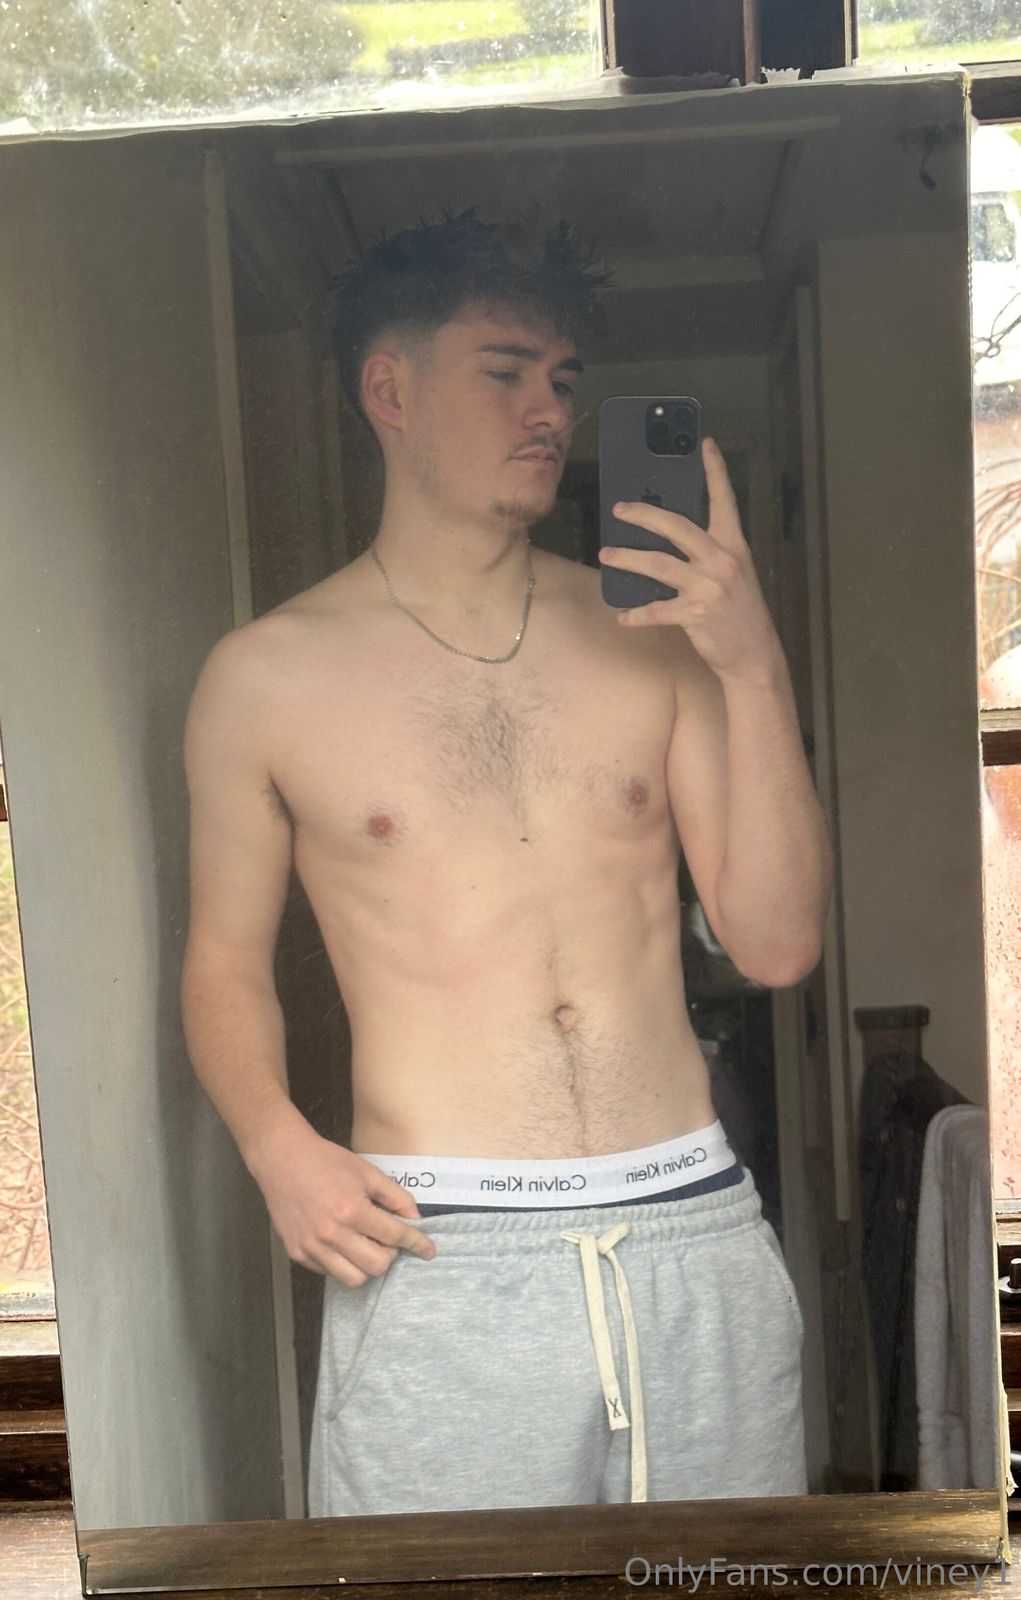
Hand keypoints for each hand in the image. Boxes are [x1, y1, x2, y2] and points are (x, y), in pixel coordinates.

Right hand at [246, 1113, 435, 1286]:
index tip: (428, 1250)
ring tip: (366, 1245)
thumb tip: (415, 1220)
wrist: (282, 1160)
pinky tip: (343, 1244)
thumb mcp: (367, 1172)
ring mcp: (312, 1247)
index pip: (395, 1236)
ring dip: (367, 1265)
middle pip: (377, 1266)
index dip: (417, 1243)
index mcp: (352, 1210)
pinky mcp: (297, 1253)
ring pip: (354, 1279)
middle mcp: (331, 1234)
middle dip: (391, 1255)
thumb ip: (396, 1196)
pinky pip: (330, 1273)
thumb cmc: (326, 1161)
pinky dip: (343, 1264)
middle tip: (388, 1240)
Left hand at [599, 437, 781, 682]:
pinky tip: (623, 616)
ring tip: (606, 555)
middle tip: (620, 509)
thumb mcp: (735, 575)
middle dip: (644, 515)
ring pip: (657, 564)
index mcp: (734, 546)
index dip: (715, 471)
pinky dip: (636, 614)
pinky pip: (656, 610)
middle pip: (676, 526)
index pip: (724, 500)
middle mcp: (722, 560)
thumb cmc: (740, 613)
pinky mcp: (695, 613)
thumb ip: (710, 554)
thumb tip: (672, 539)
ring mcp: (708, 586)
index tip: (706, 444)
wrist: (754, 654)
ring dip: (627, 559)